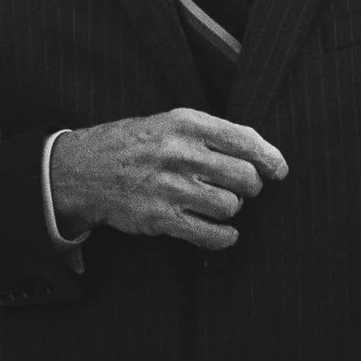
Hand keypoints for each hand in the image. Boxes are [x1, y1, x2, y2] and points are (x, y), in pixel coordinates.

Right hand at [49, 109, 288, 250]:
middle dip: (250, 188)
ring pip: (230, 206)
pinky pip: (210, 234)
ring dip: (231, 210)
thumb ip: (211, 134)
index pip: (246, 140)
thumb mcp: (168, 124)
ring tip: (218, 205)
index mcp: (186, 124)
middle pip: (245, 177)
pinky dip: (224, 237)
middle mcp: (180, 153)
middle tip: (241, 190)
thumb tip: (260, 154)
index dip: (270, 158)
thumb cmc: (132, 145)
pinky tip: (222, 233)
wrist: (81, 169)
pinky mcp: (160, 218)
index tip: (278, 171)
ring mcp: (170, 187)